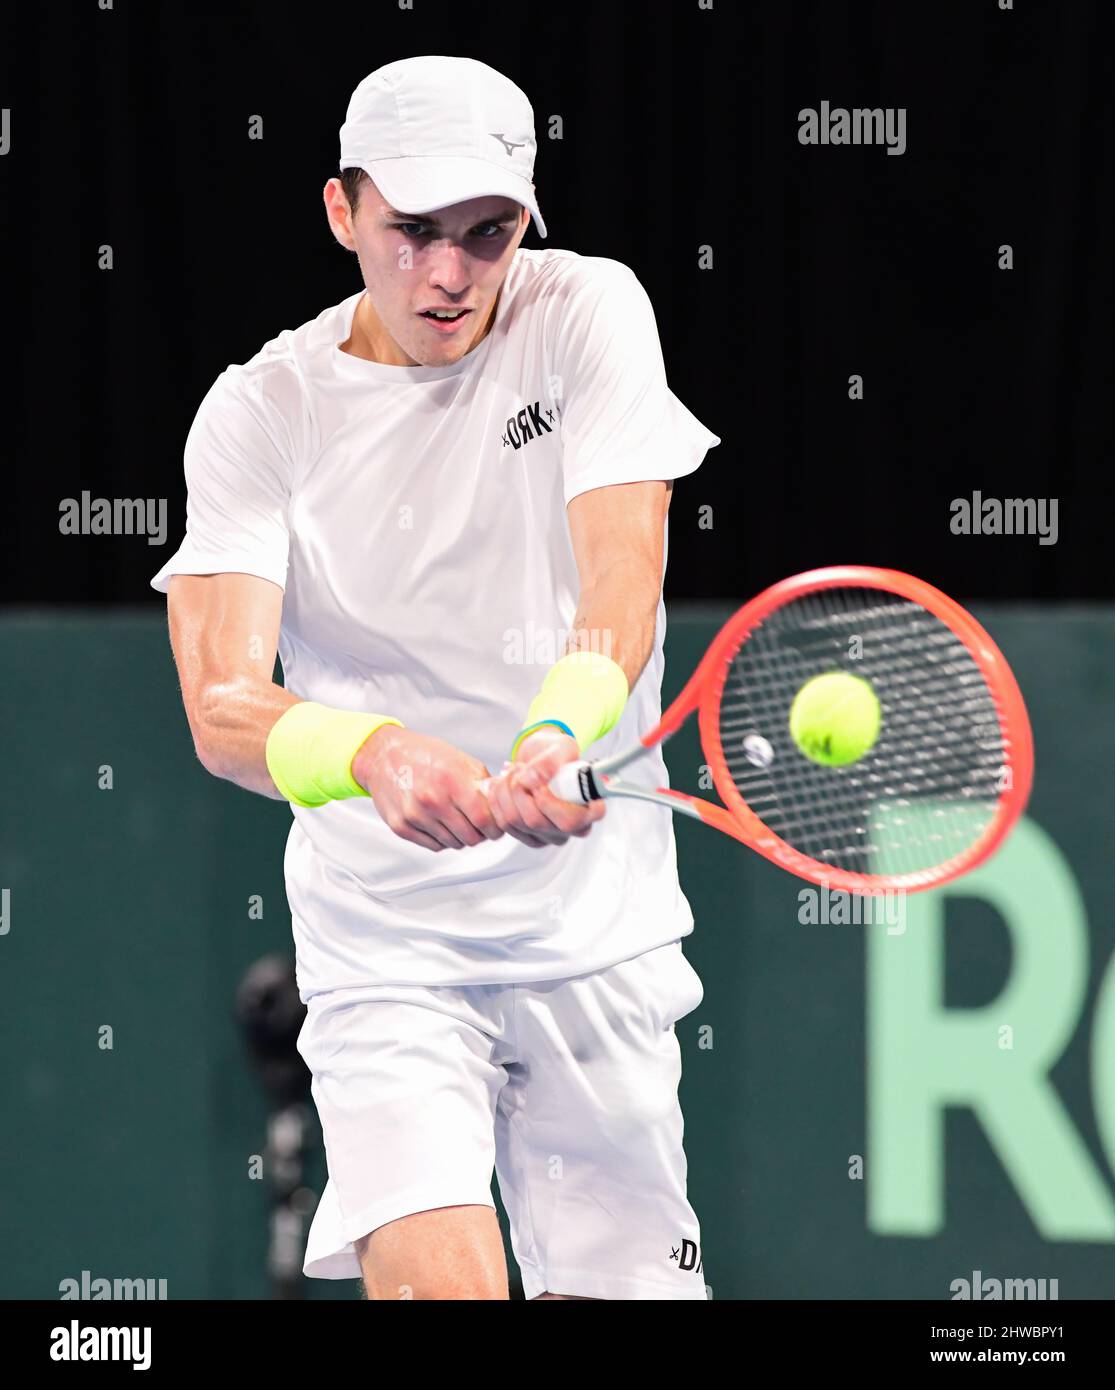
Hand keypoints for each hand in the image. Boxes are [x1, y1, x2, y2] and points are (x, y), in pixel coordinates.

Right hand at [352, 726, 501, 851]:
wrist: (384, 756)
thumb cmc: (425, 755)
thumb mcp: (461, 761)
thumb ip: (484, 785)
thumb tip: (503, 807)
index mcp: (452, 782)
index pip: (485, 820)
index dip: (495, 828)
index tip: (496, 827)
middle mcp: (432, 801)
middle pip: (471, 837)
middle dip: (480, 834)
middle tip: (478, 825)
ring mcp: (415, 816)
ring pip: (453, 844)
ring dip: (461, 836)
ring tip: (457, 820)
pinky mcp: (401, 827)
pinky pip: (434, 846)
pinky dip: (442, 839)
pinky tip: (441, 823)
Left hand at [486, 728, 605, 849]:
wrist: (542, 759)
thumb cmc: (559, 754)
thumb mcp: (562, 747)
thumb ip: (550, 761)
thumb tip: (531, 779)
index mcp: (590, 811)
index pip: (569, 821)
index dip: (547, 802)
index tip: (536, 781)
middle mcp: (571, 829)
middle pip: (536, 822)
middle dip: (519, 791)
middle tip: (518, 768)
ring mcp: (549, 836)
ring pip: (516, 822)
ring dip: (505, 793)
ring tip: (510, 772)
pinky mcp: (528, 836)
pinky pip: (504, 824)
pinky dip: (496, 801)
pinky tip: (501, 786)